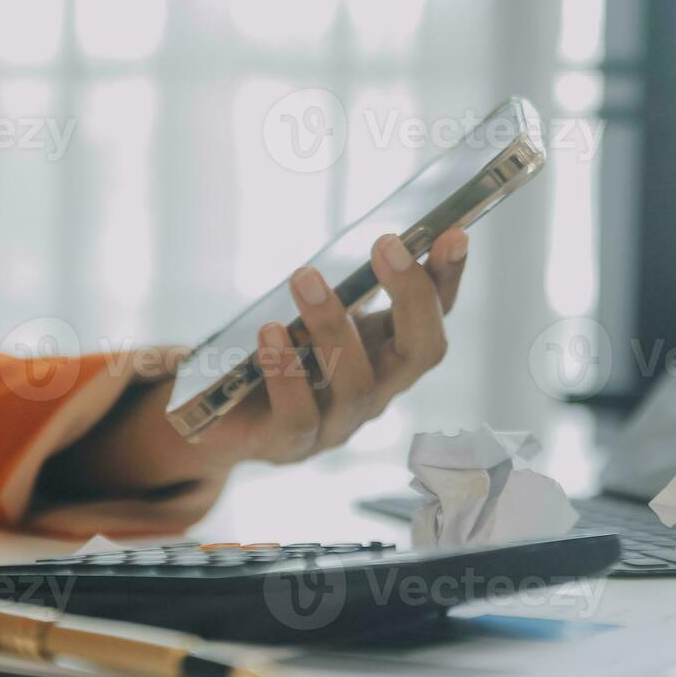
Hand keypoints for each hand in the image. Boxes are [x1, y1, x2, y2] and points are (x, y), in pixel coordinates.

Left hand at [211, 228, 468, 464]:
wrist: (222, 415)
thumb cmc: (281, 353)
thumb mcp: (316, 312)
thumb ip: (346, 287)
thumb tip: (373, 241)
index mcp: (389, 350)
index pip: (436, 314)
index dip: (449, 276)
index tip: (453, 233)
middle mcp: (379, 389)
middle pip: (421, 351)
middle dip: (412, 296)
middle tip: (385, 244)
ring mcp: (340, 422)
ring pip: (358, 384)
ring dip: (334, 326)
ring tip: (305, 277)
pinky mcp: (293, 444)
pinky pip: (299, 416)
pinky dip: (286, 373)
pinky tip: (269, 334)